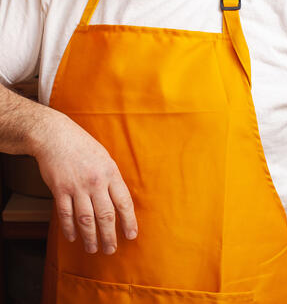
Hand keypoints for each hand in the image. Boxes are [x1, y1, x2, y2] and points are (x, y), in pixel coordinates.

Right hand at [33, 110, 137, 254]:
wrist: (55, 136)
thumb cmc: (81, 145)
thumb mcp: (104, 157)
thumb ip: (111, 178)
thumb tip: (119, 200)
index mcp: (110, 172)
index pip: (124, 202)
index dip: (129, 221)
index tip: (131, 235)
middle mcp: (96, 181)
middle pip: (105, 215)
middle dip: (109, 236)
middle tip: (111, 250)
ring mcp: (77, 186)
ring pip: (86, 219)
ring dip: (90, 237)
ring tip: (93, 248)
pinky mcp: (60, 189)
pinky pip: (66, 214)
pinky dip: (69, 228)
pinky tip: (73, 237)